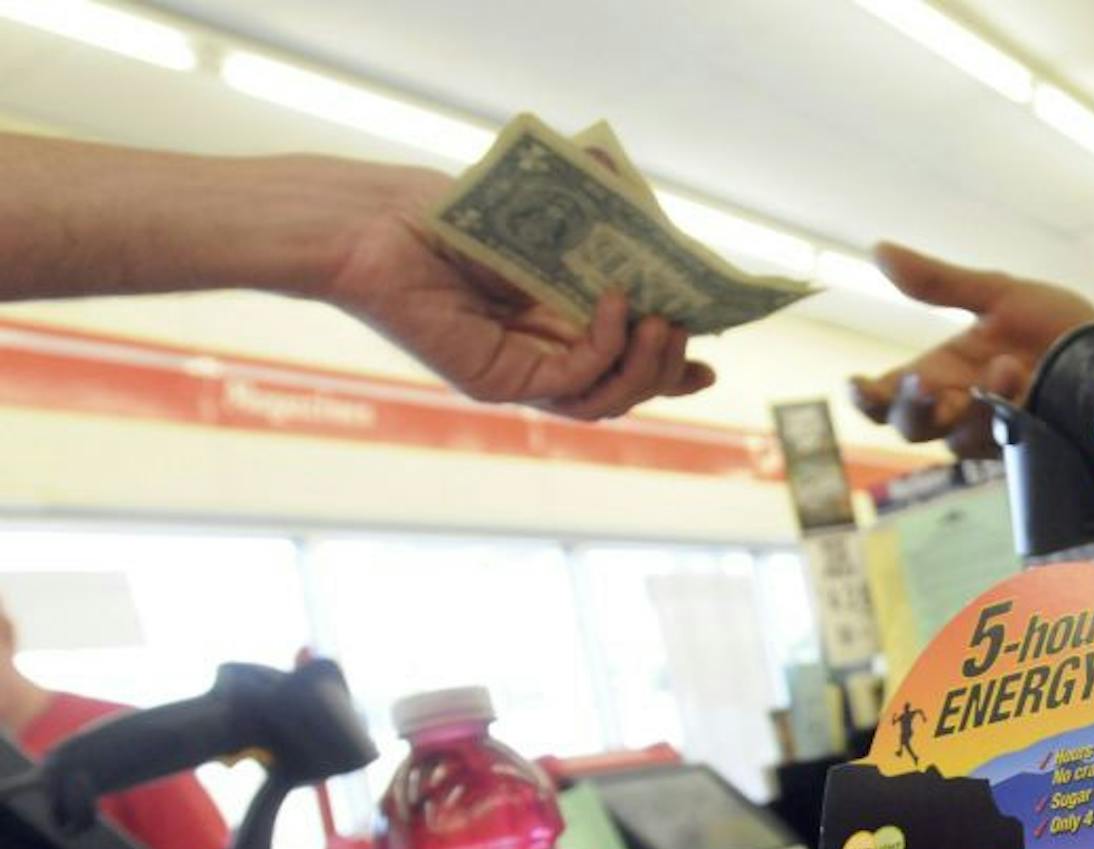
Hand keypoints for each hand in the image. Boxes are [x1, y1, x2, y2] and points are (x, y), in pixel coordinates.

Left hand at [322, 164, 714, 419]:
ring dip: (648, 368)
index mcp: (551, 322)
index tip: (710, 352)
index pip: (621, 359)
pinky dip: (607, 350)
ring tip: (664, 324)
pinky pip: (574, 383)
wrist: (373, 224)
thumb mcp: (538, 211)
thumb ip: (590, 218)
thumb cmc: (444, 210)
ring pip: (606, 400)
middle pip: (624, 387)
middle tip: (689, 329)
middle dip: (669, 366)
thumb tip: (634, 192)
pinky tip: (618, 306)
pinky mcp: (499, 382)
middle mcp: (537, 355)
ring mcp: (519, 374)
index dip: (668, 364)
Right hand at [849, 242, 1093, 456]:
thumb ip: (939, 283)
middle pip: (911, 427)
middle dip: (911, 408)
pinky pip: (1001, 442)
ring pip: (956, 438)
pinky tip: (1022, 385)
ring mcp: (989, 433)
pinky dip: (1007, 414)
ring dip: (973, 405)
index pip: (884, 398)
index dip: (865, 397)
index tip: (856, 383)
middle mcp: (957, 409)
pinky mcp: (1022, 449)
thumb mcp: (997, 295)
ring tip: (1007, 366)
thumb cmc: (1056, 326)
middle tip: (922, 384)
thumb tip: (878, 249)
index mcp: (939, 373)